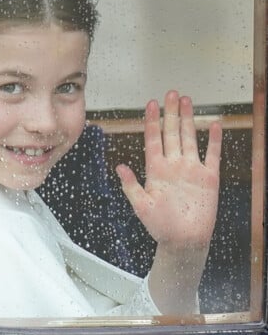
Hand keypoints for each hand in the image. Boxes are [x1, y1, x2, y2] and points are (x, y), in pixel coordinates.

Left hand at [116, 90, 221, 251]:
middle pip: (171, 132)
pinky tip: (213, 125)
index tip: (150, 103)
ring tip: (186, 101)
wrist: (183, 241)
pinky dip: (214, 141)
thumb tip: (119, 166)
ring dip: (188, 120)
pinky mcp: (209, 178)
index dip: (151, 121)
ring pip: (189, 138)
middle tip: (170, 93)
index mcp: (156, 169)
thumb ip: (131, 185)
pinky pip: (212, 155)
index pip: (153, 139)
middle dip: (170, 113)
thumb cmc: (160, 226)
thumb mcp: (141, 205)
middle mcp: (173, 165)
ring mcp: (191, 170)